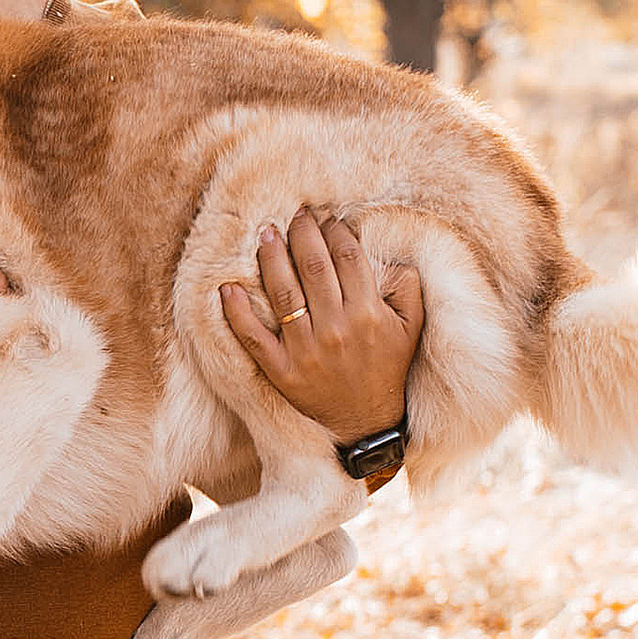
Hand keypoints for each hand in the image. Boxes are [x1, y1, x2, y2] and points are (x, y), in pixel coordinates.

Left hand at [220, 207, 423, 448]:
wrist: (366, 423)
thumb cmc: (388, 368)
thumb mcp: (411, 327)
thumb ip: (406, 286)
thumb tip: (386, 253)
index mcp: (368, 313)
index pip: (347, 257)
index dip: (334, 231)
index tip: (326, 219)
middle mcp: (336, 329)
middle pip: (313, 267)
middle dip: (302, 234)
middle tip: (293, 215)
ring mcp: (305, 350)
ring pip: (283, 293)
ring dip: (270, 258)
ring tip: (265, 233)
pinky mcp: (281, 371)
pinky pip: (253, 337)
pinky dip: (237, 312)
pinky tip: (227, 288)